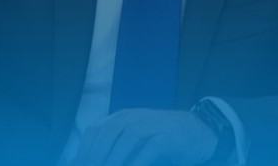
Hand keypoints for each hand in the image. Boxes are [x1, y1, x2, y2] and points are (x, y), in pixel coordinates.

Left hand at [73, 108, 218, 165]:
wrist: (199, 131)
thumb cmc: (163, 139)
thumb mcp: (135, 137)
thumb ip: (115, 146)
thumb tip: (91, 160)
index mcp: (121, 117)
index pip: (94, 131)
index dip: (83, 150)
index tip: (78, 165)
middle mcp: (132, 117)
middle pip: (106, 135)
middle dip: (94, 157)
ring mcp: (150, 125)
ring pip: (124, 141)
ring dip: (112, 160)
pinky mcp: (166, 136)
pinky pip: (147, 150)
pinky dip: (136, 163)